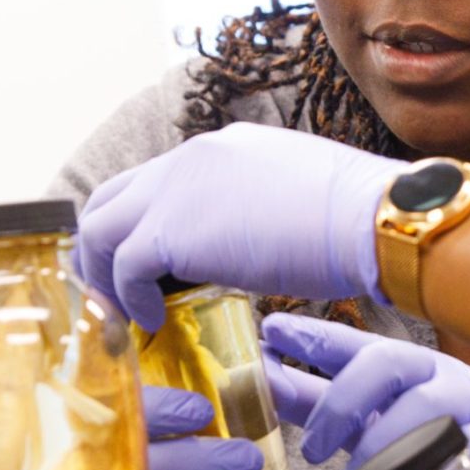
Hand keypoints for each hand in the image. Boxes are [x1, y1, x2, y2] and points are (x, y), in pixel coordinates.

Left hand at [76, 124, 405, 330]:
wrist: (370, 219)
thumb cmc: (356, 218)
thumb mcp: (297, 196)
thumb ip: (259, 207)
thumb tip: (251, 243)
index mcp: (225, 147)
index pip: (159, 181)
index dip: (145, 225)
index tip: (151, 267)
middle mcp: (191, 156)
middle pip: (113, 197)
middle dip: (103, 247)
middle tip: (117, 291)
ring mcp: (175, 189)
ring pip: (100, 228)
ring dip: (106, 276)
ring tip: (126, 314)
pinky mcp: (169, 231)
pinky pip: (122, 267)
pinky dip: (129, 299)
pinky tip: (153, 322)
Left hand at [260, 314, 469, 469]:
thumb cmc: (443, 432)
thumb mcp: (382, 413)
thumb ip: (322, 400)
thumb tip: (261, 379)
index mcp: (408, 366)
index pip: (354, 341)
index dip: (314, 336)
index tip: (273, 332)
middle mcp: (439, 375)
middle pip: (386, 362)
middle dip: (341, 401)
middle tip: (313, 452)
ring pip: (423, 409)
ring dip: (380, 451)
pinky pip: (464, 462)